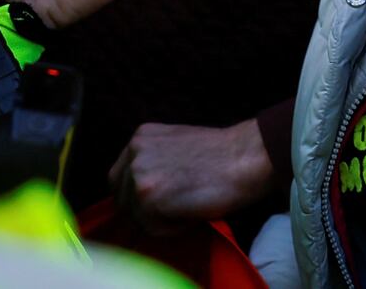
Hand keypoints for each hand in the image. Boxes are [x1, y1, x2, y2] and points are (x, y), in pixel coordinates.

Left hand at [109, 119, 276, 226]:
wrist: (246, 157)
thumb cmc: (221, 155)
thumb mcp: (177, 145)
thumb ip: (153, 160)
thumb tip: (139, 191)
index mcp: (141, 136)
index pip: (120, 179)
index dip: (140, 194)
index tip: (165, 196)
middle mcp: (134, 151)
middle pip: (122, 200)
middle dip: (146, 208)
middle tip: (179, 201)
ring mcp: (139, 174)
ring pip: (136, 216)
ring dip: (161, 218)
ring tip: (189, 201)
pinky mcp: (148, 197)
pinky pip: (152, 229)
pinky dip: (173, 227)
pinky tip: (192, 208)